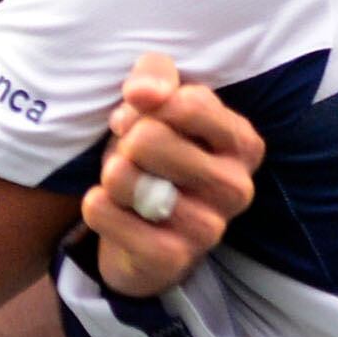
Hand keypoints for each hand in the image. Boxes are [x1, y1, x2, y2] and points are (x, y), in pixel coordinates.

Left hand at [87, 53, 257, 296]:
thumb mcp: (157, 106)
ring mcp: (209, 228)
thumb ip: (155, 78)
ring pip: (126, 178)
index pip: (189, 102)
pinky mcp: (172, 259)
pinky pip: (107, 216)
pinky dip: (95, 206)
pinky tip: (107, 207)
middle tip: (129, 156)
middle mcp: (236, 186)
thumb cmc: (155, 159)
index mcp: (242, 142)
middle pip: (151, 138)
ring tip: (121, 184)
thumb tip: (144, 93)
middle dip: (124, 142)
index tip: (138, 116)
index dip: (145, 103)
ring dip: (110, 175)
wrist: (143, 236)